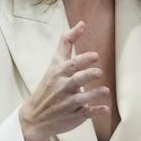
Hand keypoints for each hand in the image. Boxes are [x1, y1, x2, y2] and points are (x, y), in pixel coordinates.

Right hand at [19, 21, 111, 140]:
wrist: (35, 116)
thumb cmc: (49, 85)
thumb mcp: (55, 64)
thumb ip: (67, 44)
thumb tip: (82, 23)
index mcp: (58, 73)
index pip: (70, 64)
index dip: (83, 60)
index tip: (95, 56)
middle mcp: (62, 87)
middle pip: (76, 80)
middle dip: (87, 75)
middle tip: (99, 72)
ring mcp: (68, 103)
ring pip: (82, 98)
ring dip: (94, 94)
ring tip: (105, 91)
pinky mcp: (74, 116)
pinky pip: (86, 114)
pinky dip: (96, 112)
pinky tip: (105, 109)